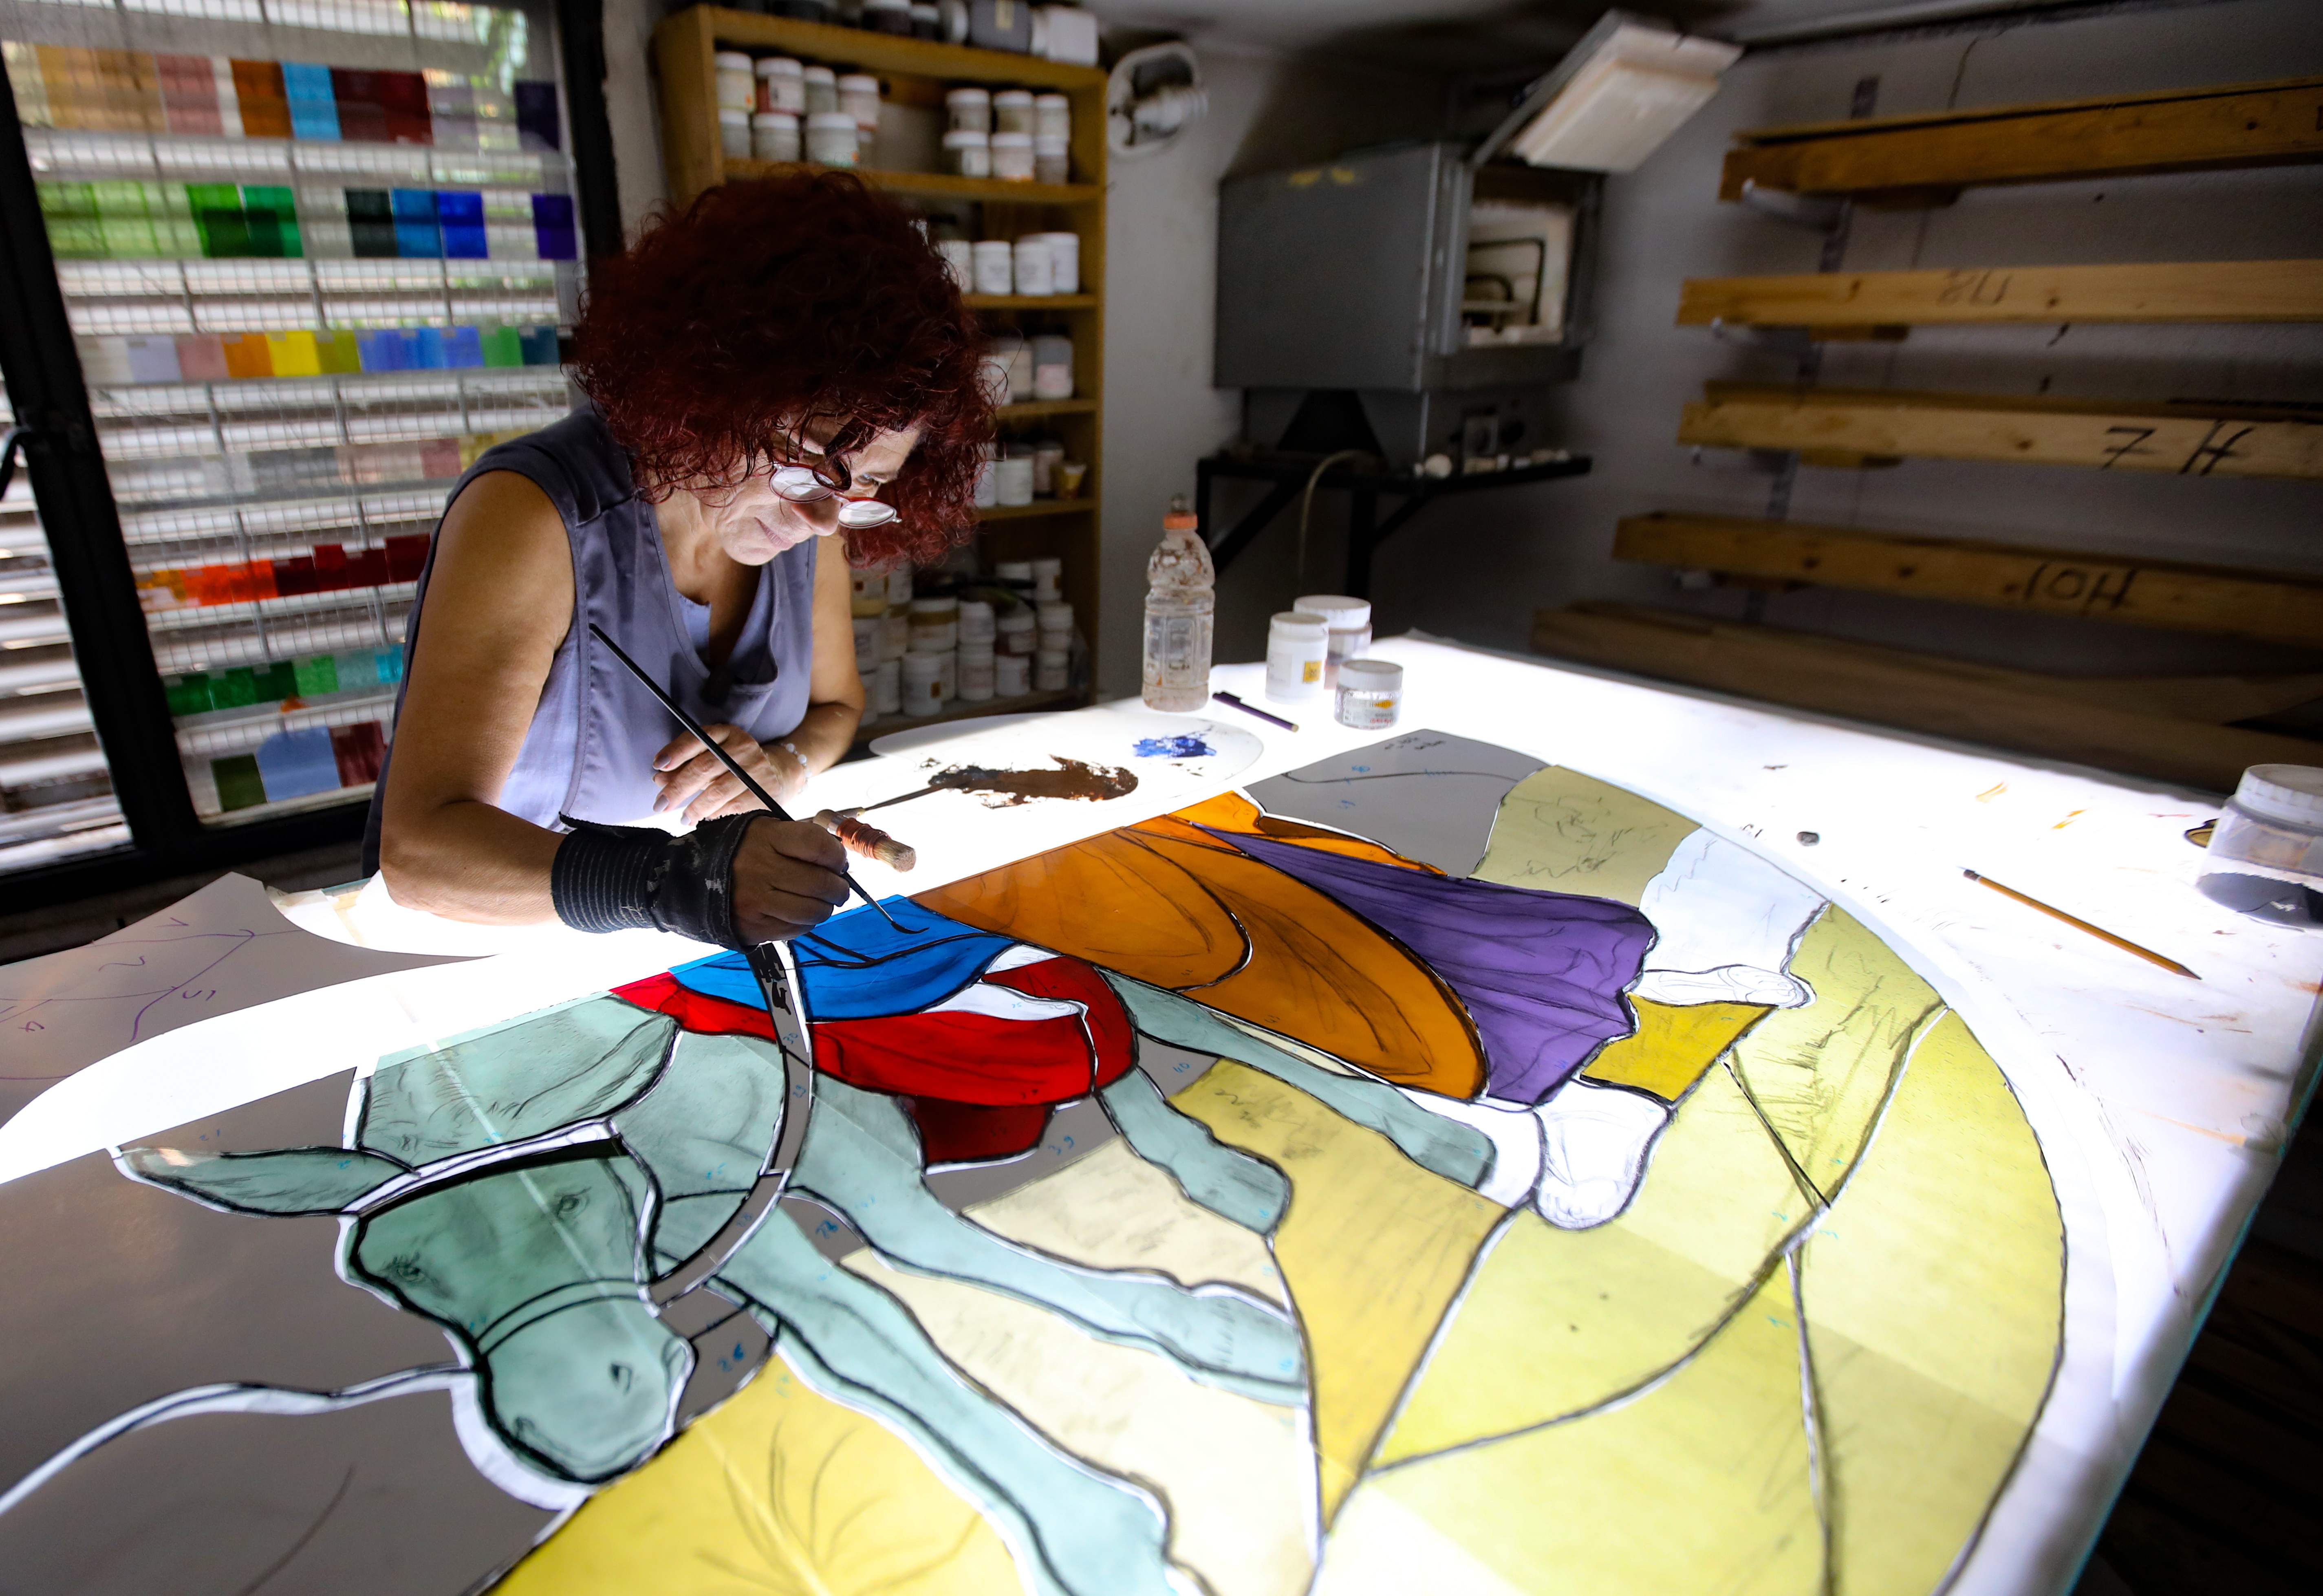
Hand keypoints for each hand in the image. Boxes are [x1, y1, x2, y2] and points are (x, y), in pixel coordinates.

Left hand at [652, 724, 807, 822]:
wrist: (776, 772)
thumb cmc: (733, 765)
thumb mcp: (711, 758)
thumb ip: (685, 766)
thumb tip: (659, 779)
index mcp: (726, 733)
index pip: (698, 738)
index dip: (677, 752)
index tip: (658, 766)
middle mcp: (743, 747)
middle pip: (705, 767)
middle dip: (678, 788)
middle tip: (661, 805)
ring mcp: (757, 768)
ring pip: (718, 790)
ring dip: (695, 807)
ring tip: (683, 818)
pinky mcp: (766, 790)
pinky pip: (734, 806)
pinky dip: (716, 813)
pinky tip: (705, 818)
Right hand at [731, 818, 850, 942]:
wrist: (693, 878)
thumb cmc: (742, 851)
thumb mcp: (766, 831)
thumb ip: (802, 841)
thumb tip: (839, 864)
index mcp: (766, 838)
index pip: (818, 846)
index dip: (837, 857)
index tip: (838, 863)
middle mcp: (760, 869)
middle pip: (821, 883)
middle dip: (839, 888)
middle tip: (837, 888)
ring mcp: (756, 901)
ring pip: (813, 911)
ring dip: (825, 908)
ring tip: (821, 902)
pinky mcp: (754, 927)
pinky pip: (796, 929)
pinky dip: (806, 923)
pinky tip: (798, 913)